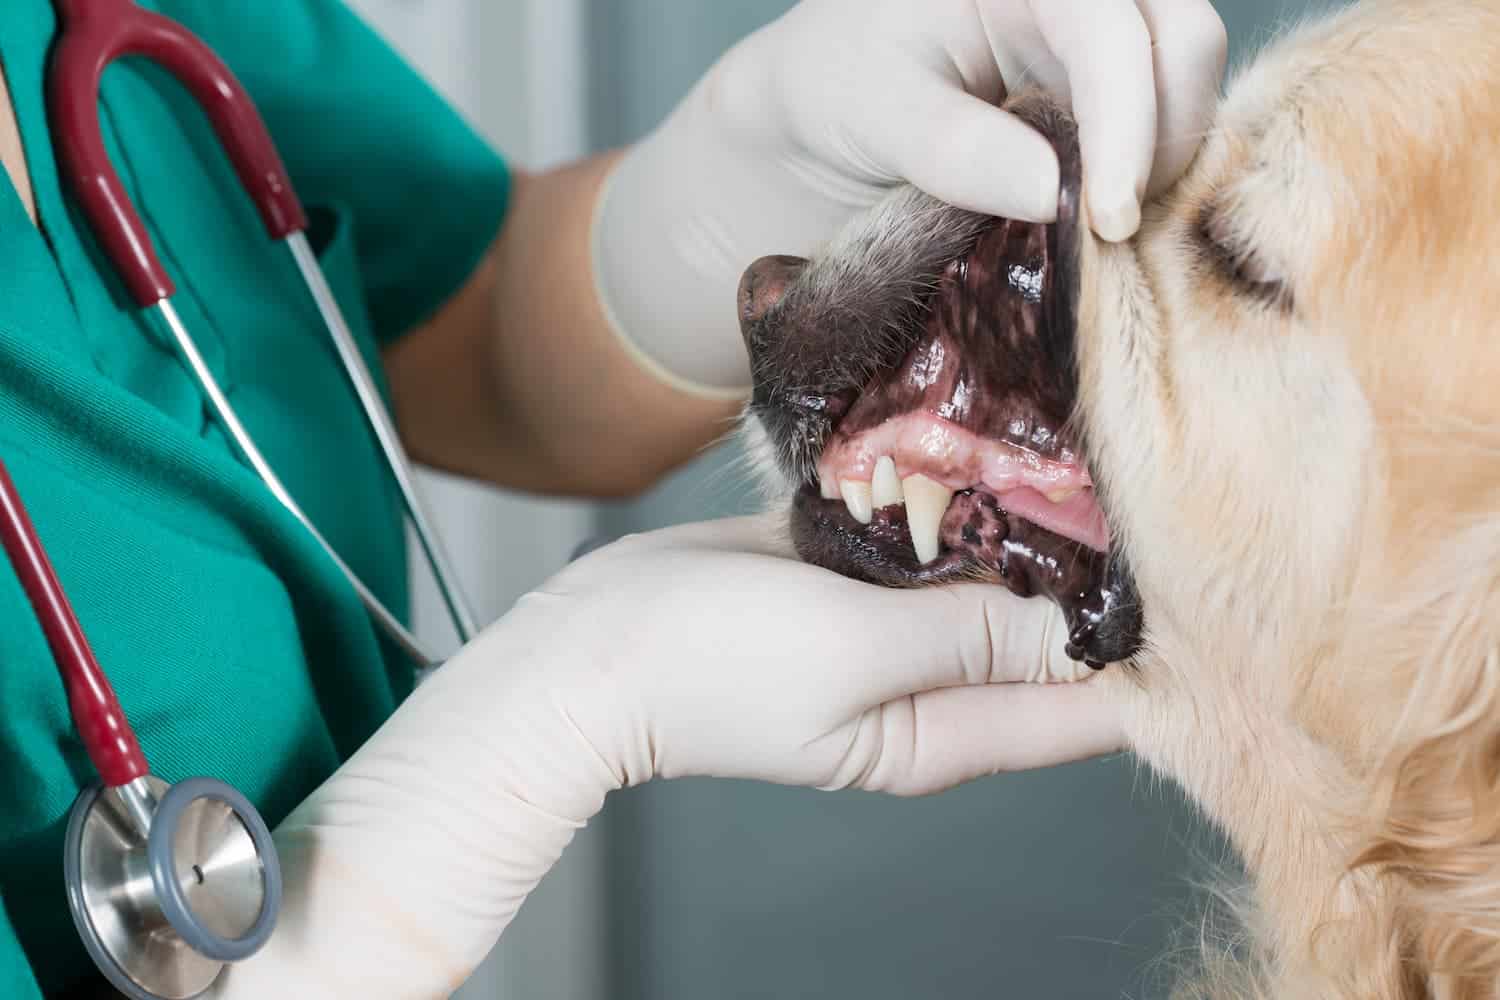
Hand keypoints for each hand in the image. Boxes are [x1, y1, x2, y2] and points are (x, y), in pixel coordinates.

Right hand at [210, 515, 1120, 998]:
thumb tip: (1080, 626)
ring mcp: (880, 623)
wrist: (590, 647)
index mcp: (941, 731)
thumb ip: (968, 634)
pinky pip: (912, 532)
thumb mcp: (854, 655)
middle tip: (1160, 483)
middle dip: (1089, 569)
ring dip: (1017, 521)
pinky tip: (984, 435)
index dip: (1148, 655)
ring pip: (977, 571)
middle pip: (1034, 629)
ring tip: (1087, 445)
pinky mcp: (839, 571)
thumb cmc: (711, 670)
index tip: (1216, 586)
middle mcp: (924, 682)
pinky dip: (944, 496)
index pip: (1078, 707)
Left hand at [591, 0, 1227, 392]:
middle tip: (1107, 234)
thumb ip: (951, 144)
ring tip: (1097, 231)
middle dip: (1163, 140)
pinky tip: (1102, 222)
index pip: (1108, 28)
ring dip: (1163, 163)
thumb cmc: (833, 91)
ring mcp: (1096, 39)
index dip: (1126, 120)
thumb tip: (1052, 190)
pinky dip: (1151, 176)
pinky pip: (1165, 125)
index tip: (1108, 219)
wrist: (818, 117)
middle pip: (1181, 42)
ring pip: (1187, 85)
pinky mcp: (1104, 92)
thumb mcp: (869, 113)